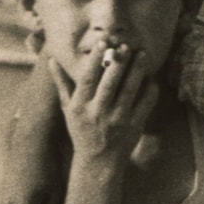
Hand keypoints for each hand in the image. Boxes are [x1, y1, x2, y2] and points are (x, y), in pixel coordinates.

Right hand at [47, 39, 153, 166]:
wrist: (98, 161)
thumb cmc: (81, 130)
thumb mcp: (67, 109)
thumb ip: (62, 84)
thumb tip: (51, 61)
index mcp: (79, 107)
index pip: (87, 79)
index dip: (95, 60)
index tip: (104, 43)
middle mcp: (97, 113)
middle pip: (109, 84)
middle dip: (118, 63)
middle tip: (126, 45)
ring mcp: (117, 120)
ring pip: (129, 92)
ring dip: (137, 71)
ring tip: (143, 54)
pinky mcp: (134, 126)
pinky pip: (145, 104)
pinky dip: (149, 90)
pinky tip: (151, 78)